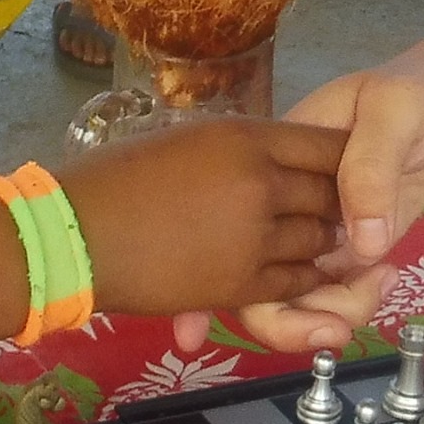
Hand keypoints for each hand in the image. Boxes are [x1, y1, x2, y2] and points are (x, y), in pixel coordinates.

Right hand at [57, 115, 345, 322]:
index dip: (344, 156)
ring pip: (318, 242)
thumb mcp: (186, 139)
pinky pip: (296, 283)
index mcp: (244, 139)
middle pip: (331, 194)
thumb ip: (237, 147)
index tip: (349, 165)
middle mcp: (259, 184)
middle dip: (340, 204)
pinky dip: (305, 280)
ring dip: (322, 244)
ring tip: (318, 240)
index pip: (325, 143)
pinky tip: (298, 275)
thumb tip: (269, 155)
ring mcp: (254, 237)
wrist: (75, 234)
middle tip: (339, 209)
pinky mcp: (241, 284)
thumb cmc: (115, 178)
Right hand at [228, 48, 423, 350]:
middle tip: (338, 329)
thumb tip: (361, 246)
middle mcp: (278, 206)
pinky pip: (330, 297)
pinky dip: (353, 306)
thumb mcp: (394, 109)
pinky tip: (386, 279)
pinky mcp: (343, 251)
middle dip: (291, 320)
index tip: (217, 328)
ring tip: (382, 285)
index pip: (233, 225)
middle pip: (253, 282)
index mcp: (269, 161)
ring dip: (329, 316)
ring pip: (293, 300)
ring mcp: (309, 233)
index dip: (220, 283)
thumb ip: (372, 168)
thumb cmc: (417, 92)